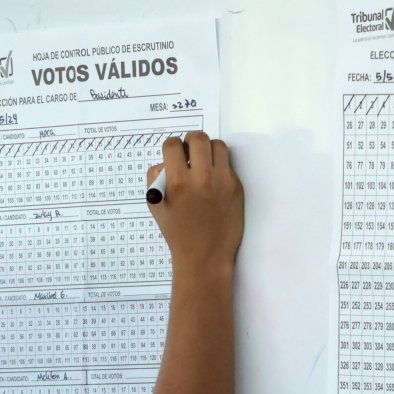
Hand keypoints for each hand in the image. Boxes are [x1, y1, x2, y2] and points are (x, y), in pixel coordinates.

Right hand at [146, 131, 243, 276]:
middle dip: (190, 141)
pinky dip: (219, 167)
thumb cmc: (177, 232)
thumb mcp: (157, 205)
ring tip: (203, 163)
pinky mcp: (237, 187)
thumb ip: (157, 178)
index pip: (173, 145)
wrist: (205, 256)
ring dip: (208, 150)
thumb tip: (166, 161)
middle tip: (189, 152)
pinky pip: (228, 164)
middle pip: (198, 138)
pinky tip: (213, 182)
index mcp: (178, 183)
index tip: (172, 153)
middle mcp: (202, 178)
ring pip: (218, 146)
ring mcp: (223, 182)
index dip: (170, 147)